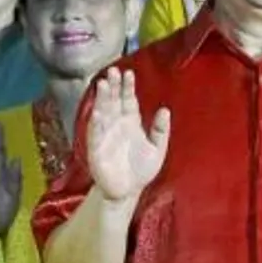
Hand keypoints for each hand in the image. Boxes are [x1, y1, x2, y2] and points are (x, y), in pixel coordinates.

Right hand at [85, 67, 169, 202]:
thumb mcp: (158, 149)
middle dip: (113, 86)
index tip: (129, 73)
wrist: (128, 191)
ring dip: (102, 99)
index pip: (128, 100)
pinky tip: (97, 110)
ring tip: (103, 83)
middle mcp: (116, 125)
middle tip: (113, 71)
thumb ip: (161, 130)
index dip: (127, 87)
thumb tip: (165, 109)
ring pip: (103, 112)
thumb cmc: (141, 169)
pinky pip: (95, 132)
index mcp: (131, 123)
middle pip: (113, 101)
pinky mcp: (96, 148)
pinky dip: (96, 121)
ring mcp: (105, 135)